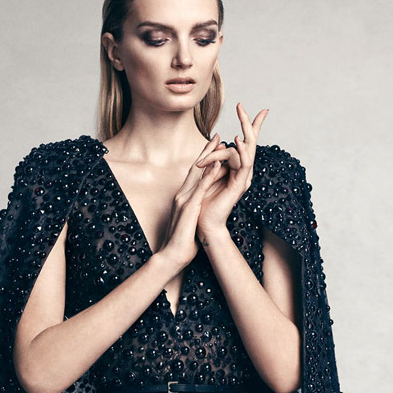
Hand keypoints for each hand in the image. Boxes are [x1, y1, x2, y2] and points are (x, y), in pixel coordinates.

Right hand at [157, 138, 225, 269]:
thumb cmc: (182, 242)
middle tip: (217, 137)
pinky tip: (218, 164)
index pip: (194, 175)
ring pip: (197, 173)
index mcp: (183, 198)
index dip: (204, 160)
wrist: (172, 255)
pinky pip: (201, 187)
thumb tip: (201, 208)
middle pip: (195, 168)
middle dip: (207, 152)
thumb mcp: (189, 221)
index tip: (213, 149)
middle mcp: (181, 195)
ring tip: (221, 144)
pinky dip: (209, 174)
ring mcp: (184, 199)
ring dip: (209, 157)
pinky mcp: (189, 206)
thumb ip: (194, 211)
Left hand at [194, 102, 268, 236]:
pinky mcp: (239, 185)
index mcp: (235, 169)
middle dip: (247, 122)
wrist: (204, 225)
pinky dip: (240, 151)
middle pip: (250, 143)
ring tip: (232, 129)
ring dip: (235, 138)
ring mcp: (242, 178)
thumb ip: (211, 159)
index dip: (248, 125)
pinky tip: (235, 140)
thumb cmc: (202, 204)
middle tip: (241, 106)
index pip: (244, 143)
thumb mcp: (204, 175)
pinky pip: (243, 164)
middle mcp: (242, 172)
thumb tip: (217, 139)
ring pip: (244, 151)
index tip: (246, 107)